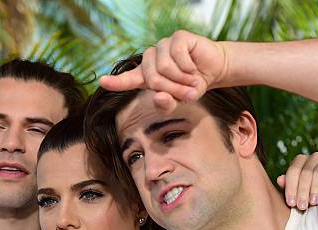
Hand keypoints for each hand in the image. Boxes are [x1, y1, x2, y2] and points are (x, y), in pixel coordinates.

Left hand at [99, 30, 227, 111]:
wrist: (214, 69)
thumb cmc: (192, 85)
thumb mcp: (180, 100)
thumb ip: (167, 103)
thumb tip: (159, 97)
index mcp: (147, 75)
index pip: (127, 79)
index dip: (115, 82)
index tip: (103, 81)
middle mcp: (151, 59)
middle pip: (153, 79)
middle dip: (172, 89)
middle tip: (187, 92)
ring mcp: (162, 46)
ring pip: (164, 68)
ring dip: (181, 79)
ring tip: (191, 80)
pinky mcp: (176, 37)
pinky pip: (176, 54)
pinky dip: (188, 66)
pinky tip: (193, 67)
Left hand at [276, 152, 317, 209]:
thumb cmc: (310, 190)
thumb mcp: (297, 189)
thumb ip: (288, 185)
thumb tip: (279, 180)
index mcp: (299, 162)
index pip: (292, 172)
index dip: (291, 188)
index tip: (291, 203)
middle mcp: (310, 158)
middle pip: (304, 172)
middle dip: (302, 191)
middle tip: (302, 207)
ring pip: (316, 170)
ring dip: (314, 187)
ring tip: (313, 202)